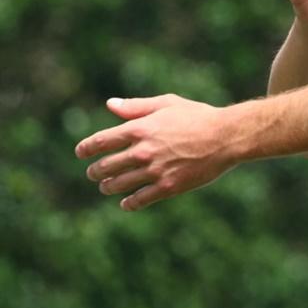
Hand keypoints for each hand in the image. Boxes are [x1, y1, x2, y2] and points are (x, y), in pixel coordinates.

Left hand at [75, 96, 236, 210]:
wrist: (227, 137)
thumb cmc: (199, 117)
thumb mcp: (168, 104)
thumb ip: (137, 106)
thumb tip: (111, 105)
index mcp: (139, 128)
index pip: (101, 141)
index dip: (86, 148)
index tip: (81, 153)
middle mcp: (143, 151)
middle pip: (106, 166)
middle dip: (95, 171)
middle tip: (94, 174)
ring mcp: (155, 171)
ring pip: (119, 184)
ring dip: (108, 187)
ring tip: (107, 187)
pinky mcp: (168, 187)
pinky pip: (140, 199)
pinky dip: (129, 203)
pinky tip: (126, 203)